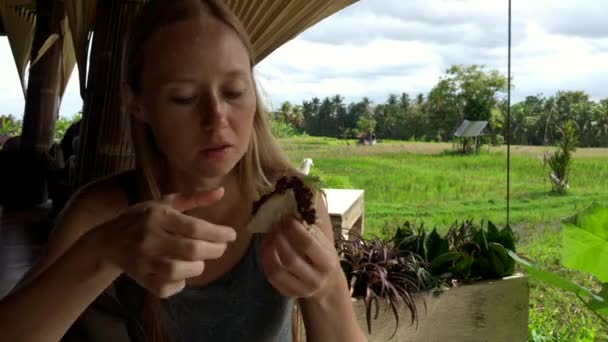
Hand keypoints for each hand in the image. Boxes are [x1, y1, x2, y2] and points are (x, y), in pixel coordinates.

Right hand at [85, 187, 235, 297]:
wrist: (108, 240)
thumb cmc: (143, 218)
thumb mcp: (166, 202)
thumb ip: (194, 198)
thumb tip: (222, 191)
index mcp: (158, 216)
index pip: (194, 227)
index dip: (217, 233)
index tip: (232, 235)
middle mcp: (150, 238)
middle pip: (190, 250)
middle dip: (213, 250)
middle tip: (221, 248)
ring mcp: (143, 260)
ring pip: (178, 270)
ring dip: (197, 267)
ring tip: (201, 261)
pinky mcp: (140, 278)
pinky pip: (165, 288)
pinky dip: (179, 284)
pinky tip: (183, 274)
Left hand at [259, 216, 339, 298]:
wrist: (327, 285)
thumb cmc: (324, 258)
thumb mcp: (325, 244)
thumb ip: (310, 230)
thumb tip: (292, 211)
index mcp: (327, 264)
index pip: (308, 245)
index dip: (294, 230)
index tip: (286, 218)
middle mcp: (314, 279)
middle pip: (290, 259)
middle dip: (279, 238)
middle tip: (275, 225)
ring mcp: (300, 289)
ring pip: (277, 270)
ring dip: (268, 249)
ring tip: (268, 235)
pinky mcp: (287, 293)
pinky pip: (271, 276)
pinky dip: (265, 259)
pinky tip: (266, 246)